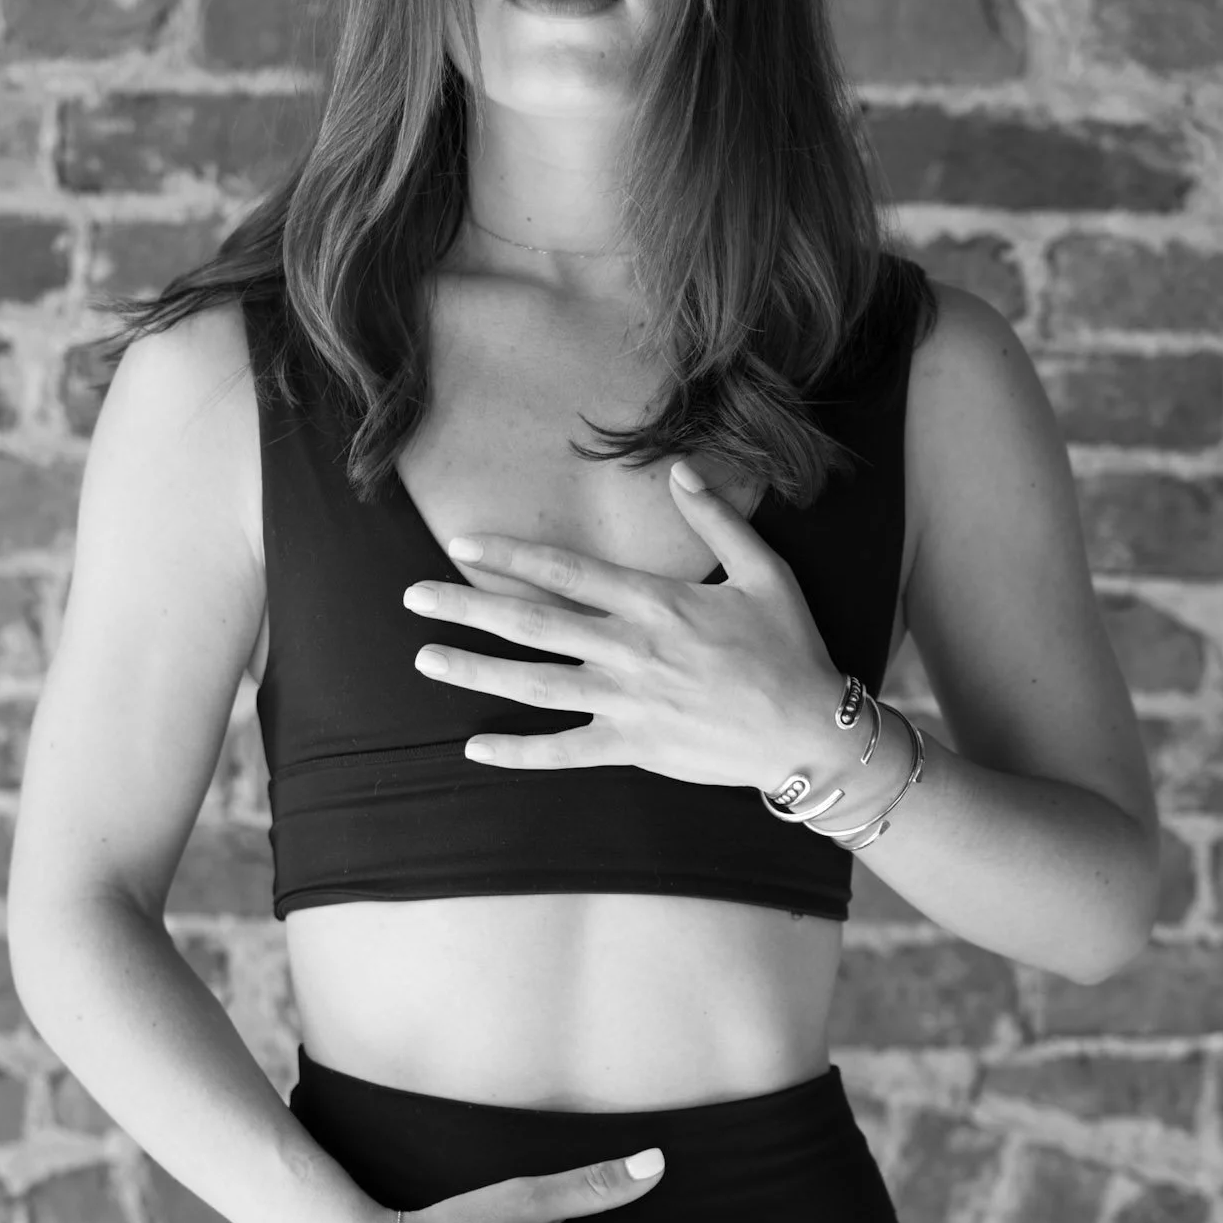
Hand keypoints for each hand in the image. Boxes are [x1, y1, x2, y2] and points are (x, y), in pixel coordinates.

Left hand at [401, 459, 844, 789]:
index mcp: (654, 602)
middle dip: (467, 608)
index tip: (463, 545)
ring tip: (425, 660)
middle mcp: (629, 650)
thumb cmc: (790, 649)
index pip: (566, 572)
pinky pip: (563, 752)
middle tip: (413, 598)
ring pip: (534, 685)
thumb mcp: (764, 571)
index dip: (510, 557)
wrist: (810, 730)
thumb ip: (718, 518)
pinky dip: (518, 753)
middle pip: (531, 623)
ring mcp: (626, 702)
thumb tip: (683, 469)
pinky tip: (475, 748)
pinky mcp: (633, 747)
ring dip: (475, 672)